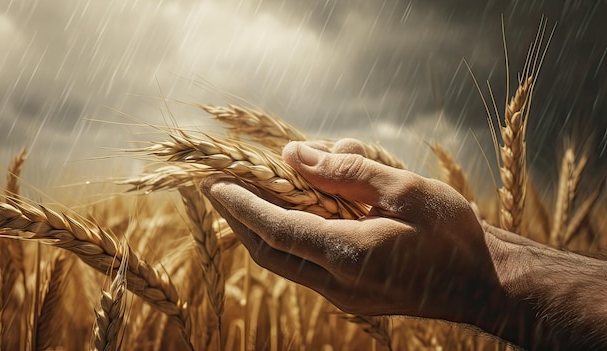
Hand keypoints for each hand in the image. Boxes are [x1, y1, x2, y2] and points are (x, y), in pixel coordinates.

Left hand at [201, 139, 500, 321]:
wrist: (484, 283)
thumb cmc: (452, 233)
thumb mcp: (403, 189)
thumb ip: (345, 171)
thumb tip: (292, 154)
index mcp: (350, 255)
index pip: (275, 230)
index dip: (241, 207)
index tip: (214, 184)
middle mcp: (338, 284)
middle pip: (270, 251)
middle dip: (241, 219)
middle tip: (219, 189)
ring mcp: (343, 296)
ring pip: (287, 260)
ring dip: (267, 226)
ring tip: (256, 191)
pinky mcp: (351, 296)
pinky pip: (308, 264)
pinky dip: (295, 236)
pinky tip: (302, 208)